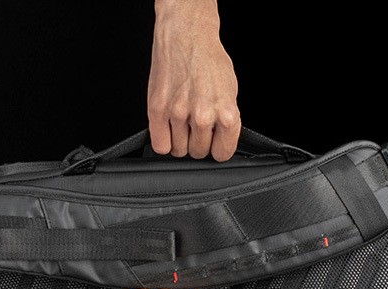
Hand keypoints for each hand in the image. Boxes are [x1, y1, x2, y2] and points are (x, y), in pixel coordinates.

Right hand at [148, 0, 240, 160]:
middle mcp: (202, 115)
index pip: (222, 154)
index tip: (214, 142)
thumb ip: (226, 121)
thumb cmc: (208, 60)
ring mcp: (178, 113)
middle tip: (196, 126)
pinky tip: (169, 128)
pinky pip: (160, 146)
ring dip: (180, 141)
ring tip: (182, 123)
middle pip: (198, 153)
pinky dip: (164, 141)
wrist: (186, 35)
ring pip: (179, 151)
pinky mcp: (157, 110)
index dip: (217, 148)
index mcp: (226, 112)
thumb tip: (220, 142)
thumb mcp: (230, 92)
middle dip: (198, 143)